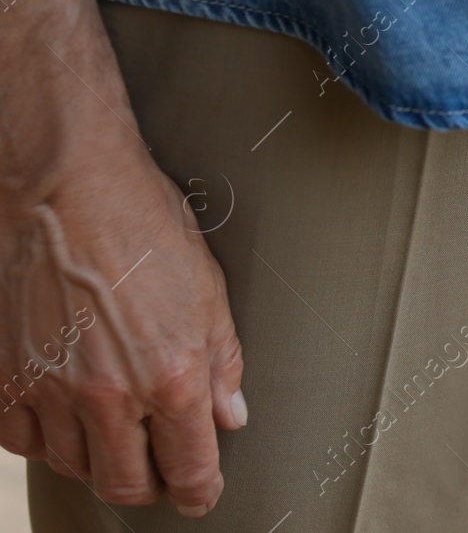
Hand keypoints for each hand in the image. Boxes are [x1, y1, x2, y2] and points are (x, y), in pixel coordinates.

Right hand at [0, 146, 245, 517]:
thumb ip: (222, 361)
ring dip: (100, 460)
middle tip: (164, 473)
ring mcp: (49, 390)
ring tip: (118, 436)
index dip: (200, 490)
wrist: (64, 187)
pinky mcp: (5, 378)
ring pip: (74, 465)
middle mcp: (108, 395)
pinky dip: (46, 439)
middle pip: (127, 481)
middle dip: (152, 485)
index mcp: (170, 375)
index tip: (203, 495)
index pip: (189, 466)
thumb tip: (230, 414)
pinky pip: (22, 440)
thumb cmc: (142, 224)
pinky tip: (66, 417)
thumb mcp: (208, 289)